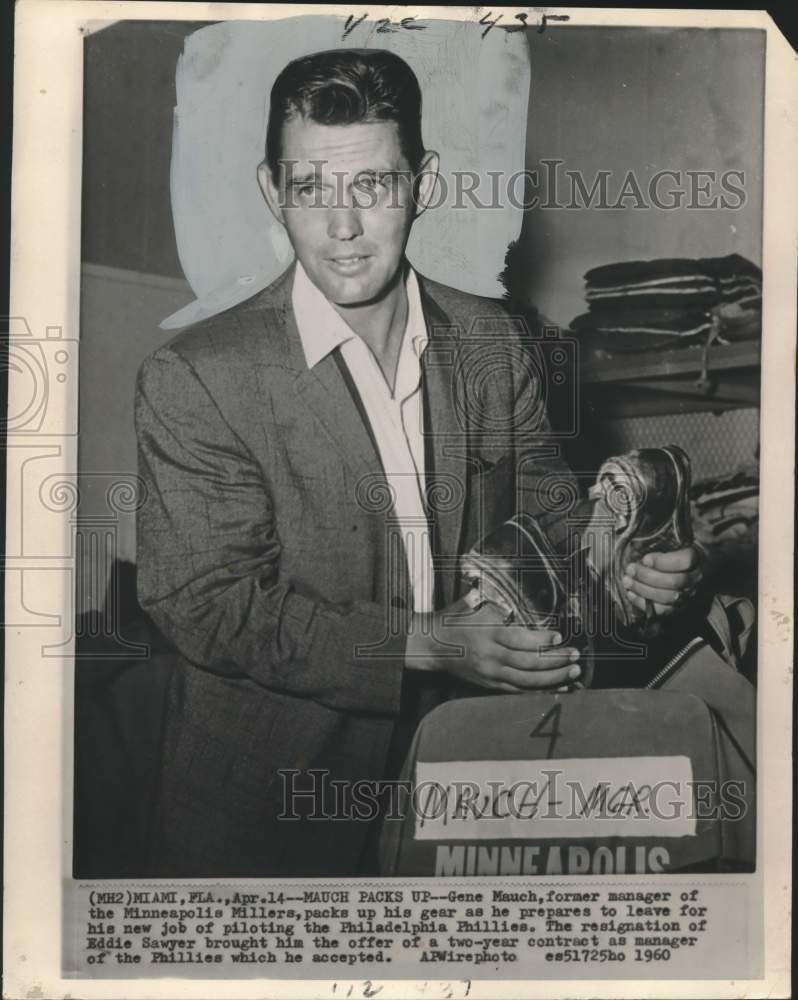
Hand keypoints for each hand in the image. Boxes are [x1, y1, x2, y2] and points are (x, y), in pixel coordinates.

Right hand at [405, 598, 581, 691]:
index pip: (518, 639)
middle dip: (555, 661)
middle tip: (574, 656)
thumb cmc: (454, 621)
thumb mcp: (472, 605)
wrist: (431, 645)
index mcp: (487, 632)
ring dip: (553, 678)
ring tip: (572, 673)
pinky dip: (539, 691)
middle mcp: (490, 655)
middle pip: (527, 662)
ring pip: (526, 680)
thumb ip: (495, 604)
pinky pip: (518, 691)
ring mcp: (490, 672)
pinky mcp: (489, 684)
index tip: (557, 637)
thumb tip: (516, 598)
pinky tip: (557, 688)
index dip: (540, 641)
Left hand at [622, 546, 702, 618]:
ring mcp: (688, 594)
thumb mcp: (671, 543)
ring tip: (628, 581)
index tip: (645, 559)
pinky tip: (631, 594)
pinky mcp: (678, 607)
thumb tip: (640, 552)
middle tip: (631, 569)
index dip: (663, 561)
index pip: (686, 560)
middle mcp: (696, 578)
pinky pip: (662, 610)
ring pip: (668, 597)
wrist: (682, 568)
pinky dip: (643, 602)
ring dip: (643, 589)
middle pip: (674, 581)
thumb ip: (662, 546)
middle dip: (648, 576)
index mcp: (697, 558)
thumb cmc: (672, 552)